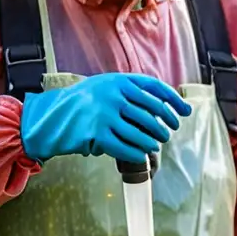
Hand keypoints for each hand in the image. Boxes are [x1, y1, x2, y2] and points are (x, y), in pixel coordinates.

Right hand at [20, 73, 191, 162]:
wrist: (50, 117)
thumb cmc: (81, 103)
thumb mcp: (104, 86)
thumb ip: (129, 91)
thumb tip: (165, 103)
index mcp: (118, 80)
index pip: (155, 88)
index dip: (173, 100)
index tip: (185, 111)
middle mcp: (113, 95)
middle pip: (152, 113)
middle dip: (165, 126)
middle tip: (168, 133)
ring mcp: (105, 115)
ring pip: (141, 133)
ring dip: (152, 142)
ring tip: (155, 145)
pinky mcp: (97, 135)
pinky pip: (125, 147)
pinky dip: (137, 153)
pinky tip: (142, 155)